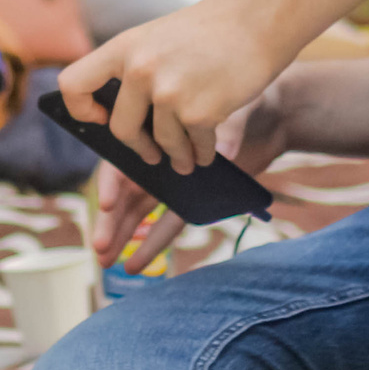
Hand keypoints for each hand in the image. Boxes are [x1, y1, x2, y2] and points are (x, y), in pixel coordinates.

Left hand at [55, 0, 283, 173]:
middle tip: (152, 154)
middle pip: (120, 130)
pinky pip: (194, 147)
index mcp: (124, 47)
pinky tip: (207, 152)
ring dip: (177, 156)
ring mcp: (169, 92)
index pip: (74, 84)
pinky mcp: (199, 112)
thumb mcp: (158, 37)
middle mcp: (140, 69)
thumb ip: (135, 68)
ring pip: (162, 144)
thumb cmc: (213, 29)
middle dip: (139, 148)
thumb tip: (120, 117)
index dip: (81, 109)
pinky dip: (201, 154)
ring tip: (186, 159)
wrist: (260, 18)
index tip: (101, 117)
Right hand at [87, 83, 290, 269]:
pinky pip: (165, 226)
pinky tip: (131, 266)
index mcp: (152, 131)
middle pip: (122, 193)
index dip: (110, 182)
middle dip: (109, 220)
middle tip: (99, 245)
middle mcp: (154, 159)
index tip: (106, 202)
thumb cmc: (243, 103)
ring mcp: (169, 183)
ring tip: (104, 261)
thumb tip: (226, 152)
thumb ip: (226, 128)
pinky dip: (150, 246)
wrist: (269, 120)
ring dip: (120, 236)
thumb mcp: (233, 109)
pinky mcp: (189, 202)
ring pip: (136, 214)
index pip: (121, 159)